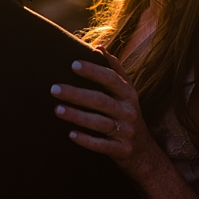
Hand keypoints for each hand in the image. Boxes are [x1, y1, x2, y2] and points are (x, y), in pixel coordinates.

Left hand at [51, 48, 157, 175]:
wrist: (144, 152)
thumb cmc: (128, 114)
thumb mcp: (127, 92)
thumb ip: (115, 69)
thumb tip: (99, 46)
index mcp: (128, 94)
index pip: (111, 79)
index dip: (93, 71)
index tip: (73, 64)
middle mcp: (128, 111)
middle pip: (101, 100)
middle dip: (77, 94)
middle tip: (54, 89)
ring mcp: (126, 131)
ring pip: (100, 123)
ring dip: (78, 116)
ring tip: (57, 109)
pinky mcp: (122, 150)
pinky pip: (103, 146)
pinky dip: (87, 140)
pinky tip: (71, 134)